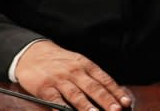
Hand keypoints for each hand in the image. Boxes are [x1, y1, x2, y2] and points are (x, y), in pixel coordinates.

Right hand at [15, 40, 131, 110]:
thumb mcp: (78, 63)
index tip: (126, 102)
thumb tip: (110, 94)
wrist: (33, 53)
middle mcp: (75, 72)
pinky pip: (54, 100)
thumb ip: (92, 77)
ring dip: (87, 106)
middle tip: (116, 110)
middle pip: (93, 88)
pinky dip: (61, 108)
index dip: (116, 92)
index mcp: (86, 65)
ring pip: (76, 95)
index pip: (104, 80)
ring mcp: (60, 80)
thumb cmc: (60, 61)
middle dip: (106, 100)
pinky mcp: (44, 88)